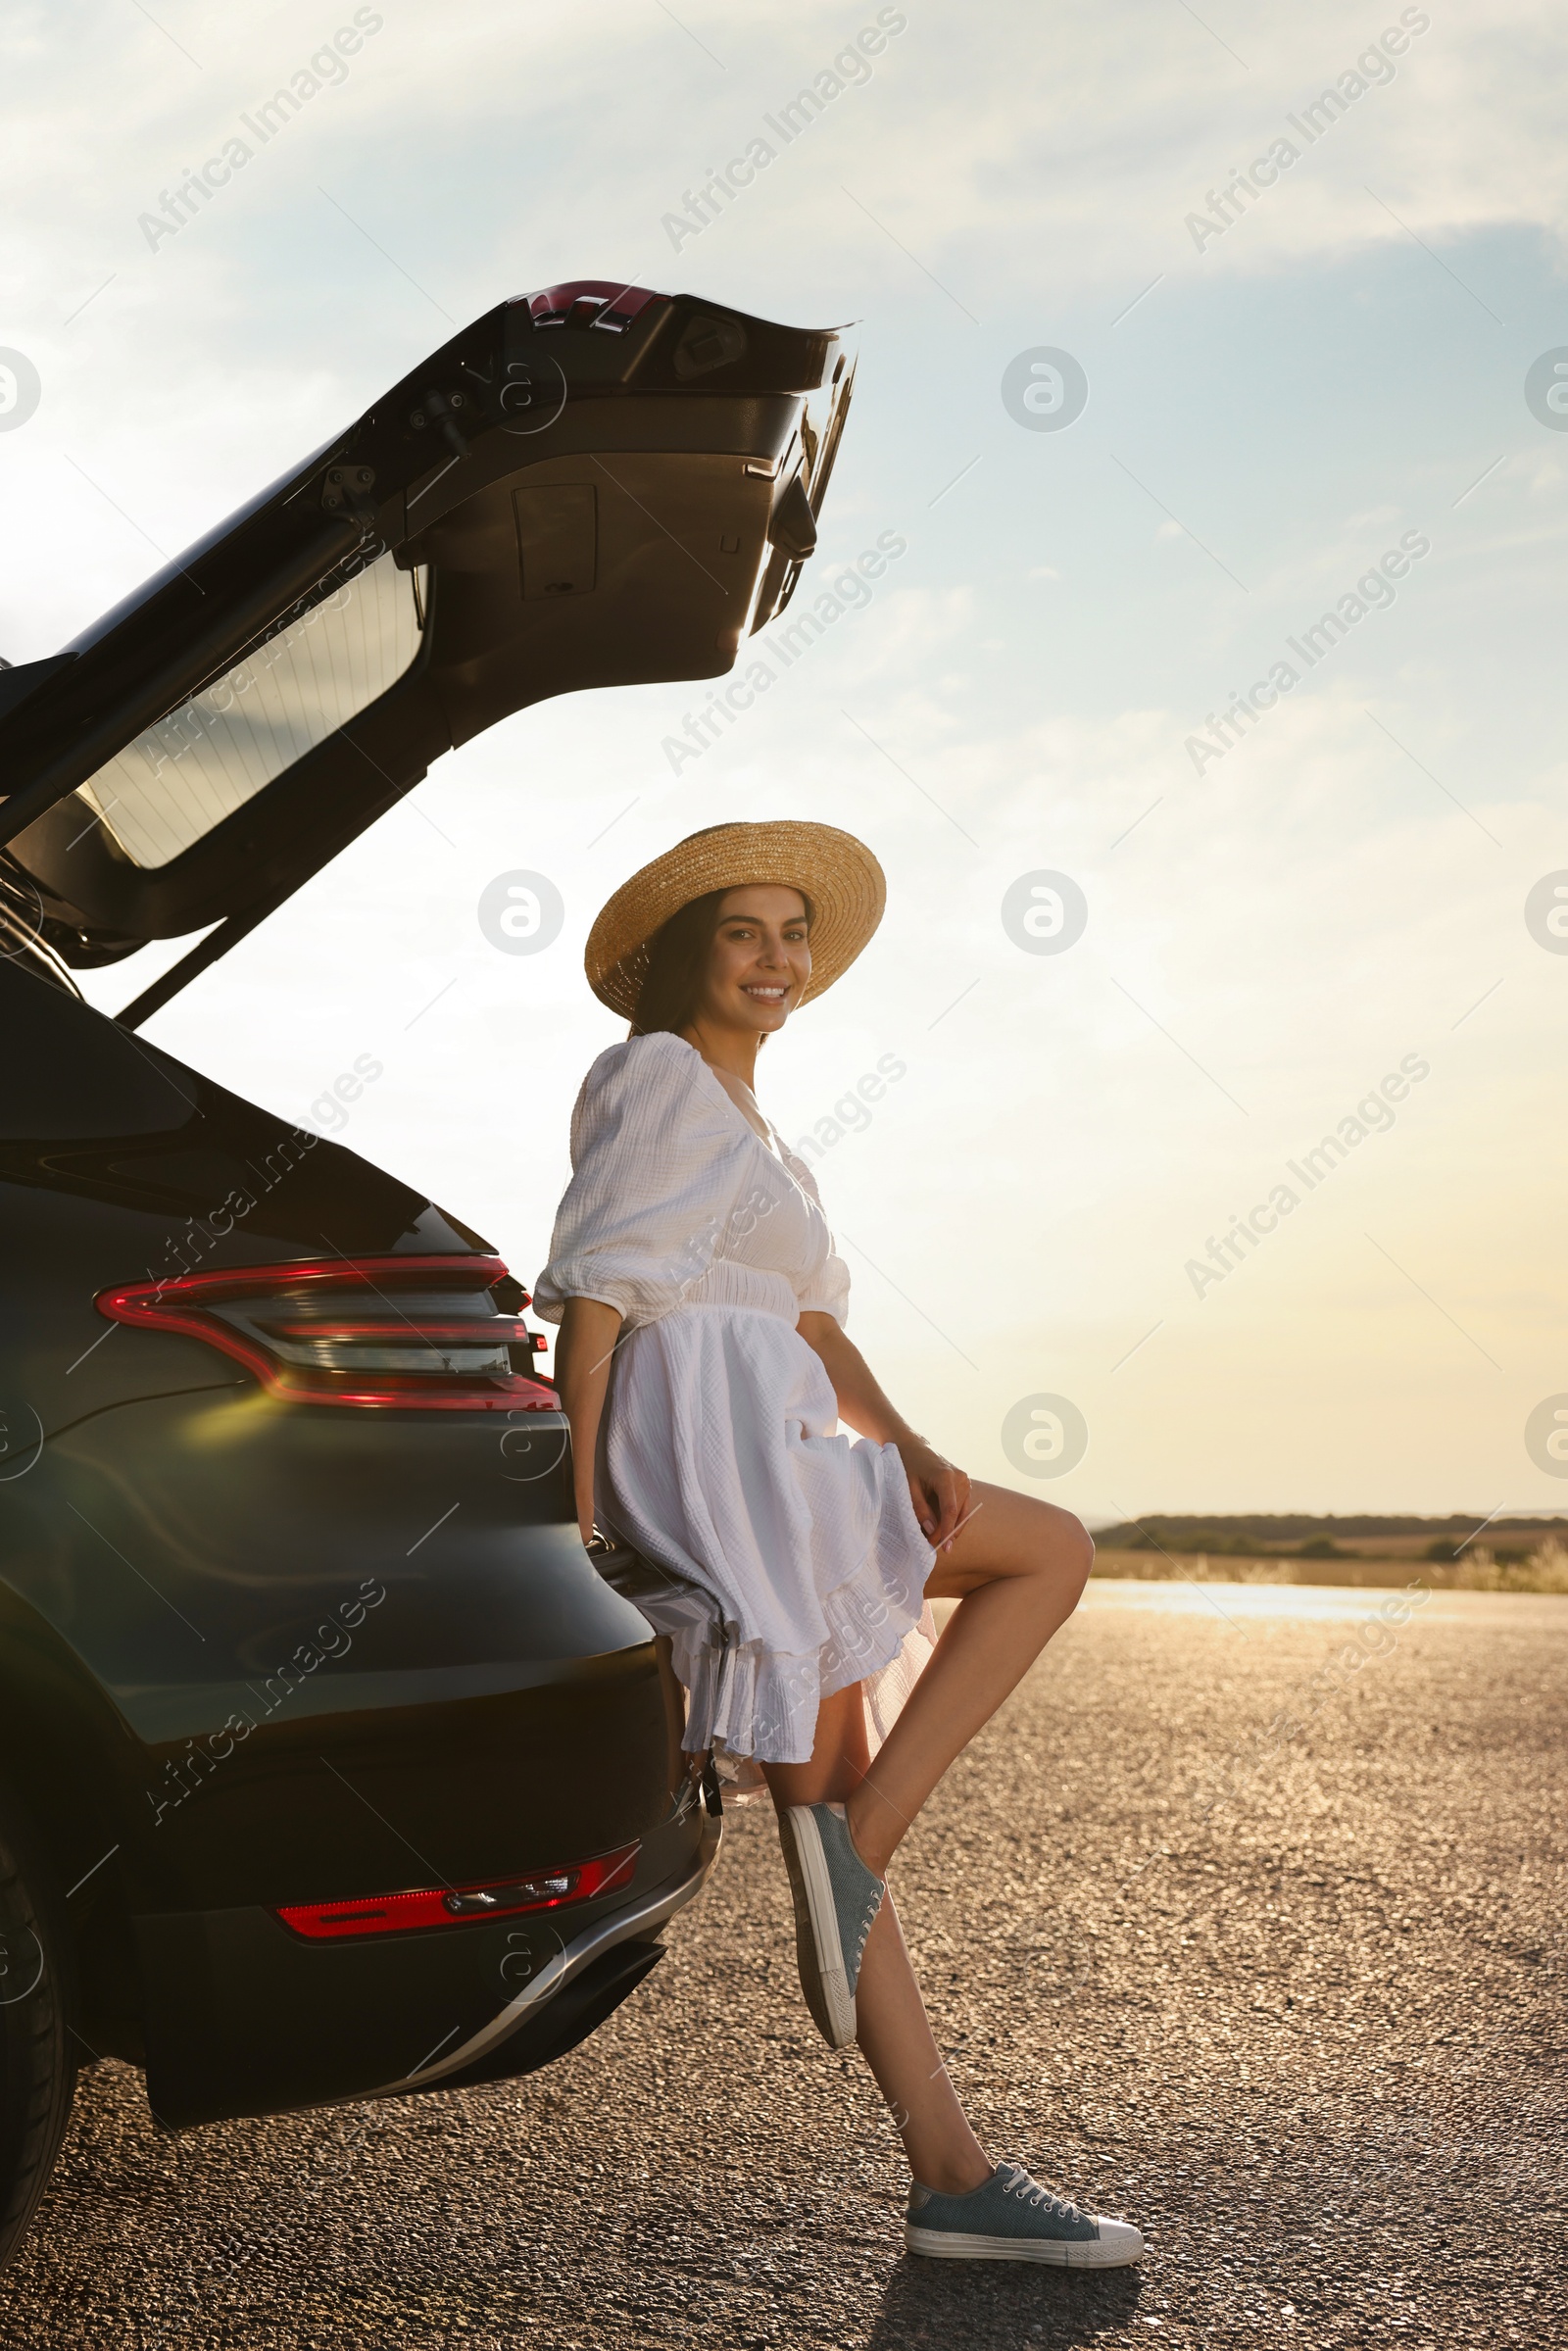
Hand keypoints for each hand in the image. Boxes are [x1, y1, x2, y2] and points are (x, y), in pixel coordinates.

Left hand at [897, 1437, 969, 1551]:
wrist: (912, 1446)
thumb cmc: (907, 1465)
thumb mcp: (909, 1487)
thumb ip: (921, 1509)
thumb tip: (932, 1531)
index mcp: (945, 1477)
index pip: (949, 1510)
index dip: (946, 1530)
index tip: (941, 1546)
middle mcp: (960, 1478)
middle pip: (956, 1513)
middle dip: (946, 1532)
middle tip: (934, 1547)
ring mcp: (965, 1481)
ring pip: (962, 1512)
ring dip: (952, 1528)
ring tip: (940, 1543)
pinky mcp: (965, 1484)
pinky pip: (963, 1507)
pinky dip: (955, 1519)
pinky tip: (947, 1531)